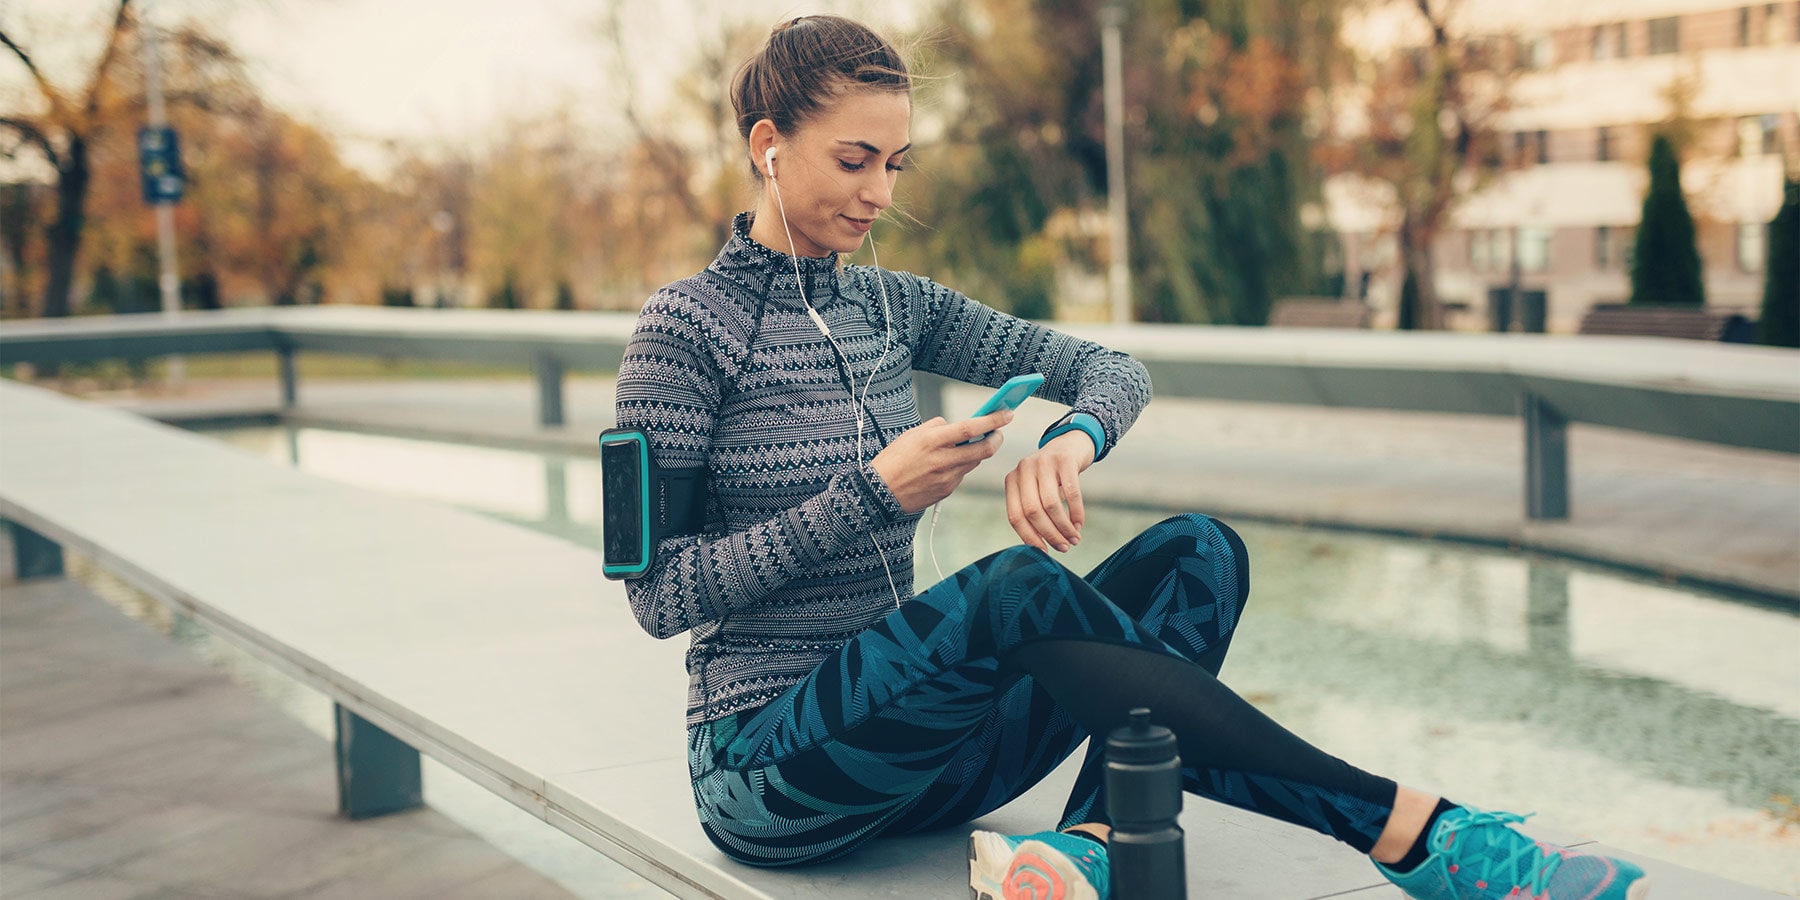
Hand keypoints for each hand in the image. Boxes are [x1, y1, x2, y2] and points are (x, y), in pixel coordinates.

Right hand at [871, 409, 1013, 513]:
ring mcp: (947, 478)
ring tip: (968, 446)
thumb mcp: (912, 435)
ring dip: (978, 452)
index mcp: (932, 441)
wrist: (879, 493)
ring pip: (974, 462)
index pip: (969, 428)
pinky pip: (962, 474)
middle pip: (983, 449)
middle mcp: (943, 460)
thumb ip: (937, 427)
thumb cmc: (893, 460)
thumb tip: (956, 426)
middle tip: (998, 432)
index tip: (1006, 413)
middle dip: (996, 438)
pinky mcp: (947, 490)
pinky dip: (961, 466)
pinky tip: (946, 465)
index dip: (992, 420)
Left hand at [1004, 431, 1092, 552]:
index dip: (1029, 537)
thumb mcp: (1035, 488)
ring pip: (1051, 504)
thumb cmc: (1052, 475)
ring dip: (1064, 527)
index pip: (1015, 515)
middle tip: (1064, 547)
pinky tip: (1079, 524)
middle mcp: (1024, 469)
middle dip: (1049, 534)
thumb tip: (1040, 547)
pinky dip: (1076, 513)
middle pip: (1032, 511)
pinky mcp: (1064, 460)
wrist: (1071, 443)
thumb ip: (1032, 511)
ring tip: (1074, 539)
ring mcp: (1043, 462)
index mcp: (1012, 480)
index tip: (1043, 552)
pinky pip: (1071, 493)